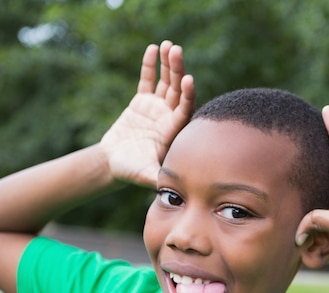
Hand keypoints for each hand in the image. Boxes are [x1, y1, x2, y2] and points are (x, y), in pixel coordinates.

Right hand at [100, 40, 195, 187]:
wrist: (115, 163)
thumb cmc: (131, 172)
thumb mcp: (145, 174)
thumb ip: (156, 177)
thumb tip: (167, 187)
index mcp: (173, 131)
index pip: (184, 109)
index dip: (188, 95)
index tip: (188, 79)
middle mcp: (169, 117)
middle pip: (177, 91)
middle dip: (177, 71)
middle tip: (177, 51)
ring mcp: (157, 107)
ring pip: (166, 82)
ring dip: (168, 64)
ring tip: (168, 45)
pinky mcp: (143, 101)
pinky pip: (148, 80)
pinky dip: (150, 66)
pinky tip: (152, 49)